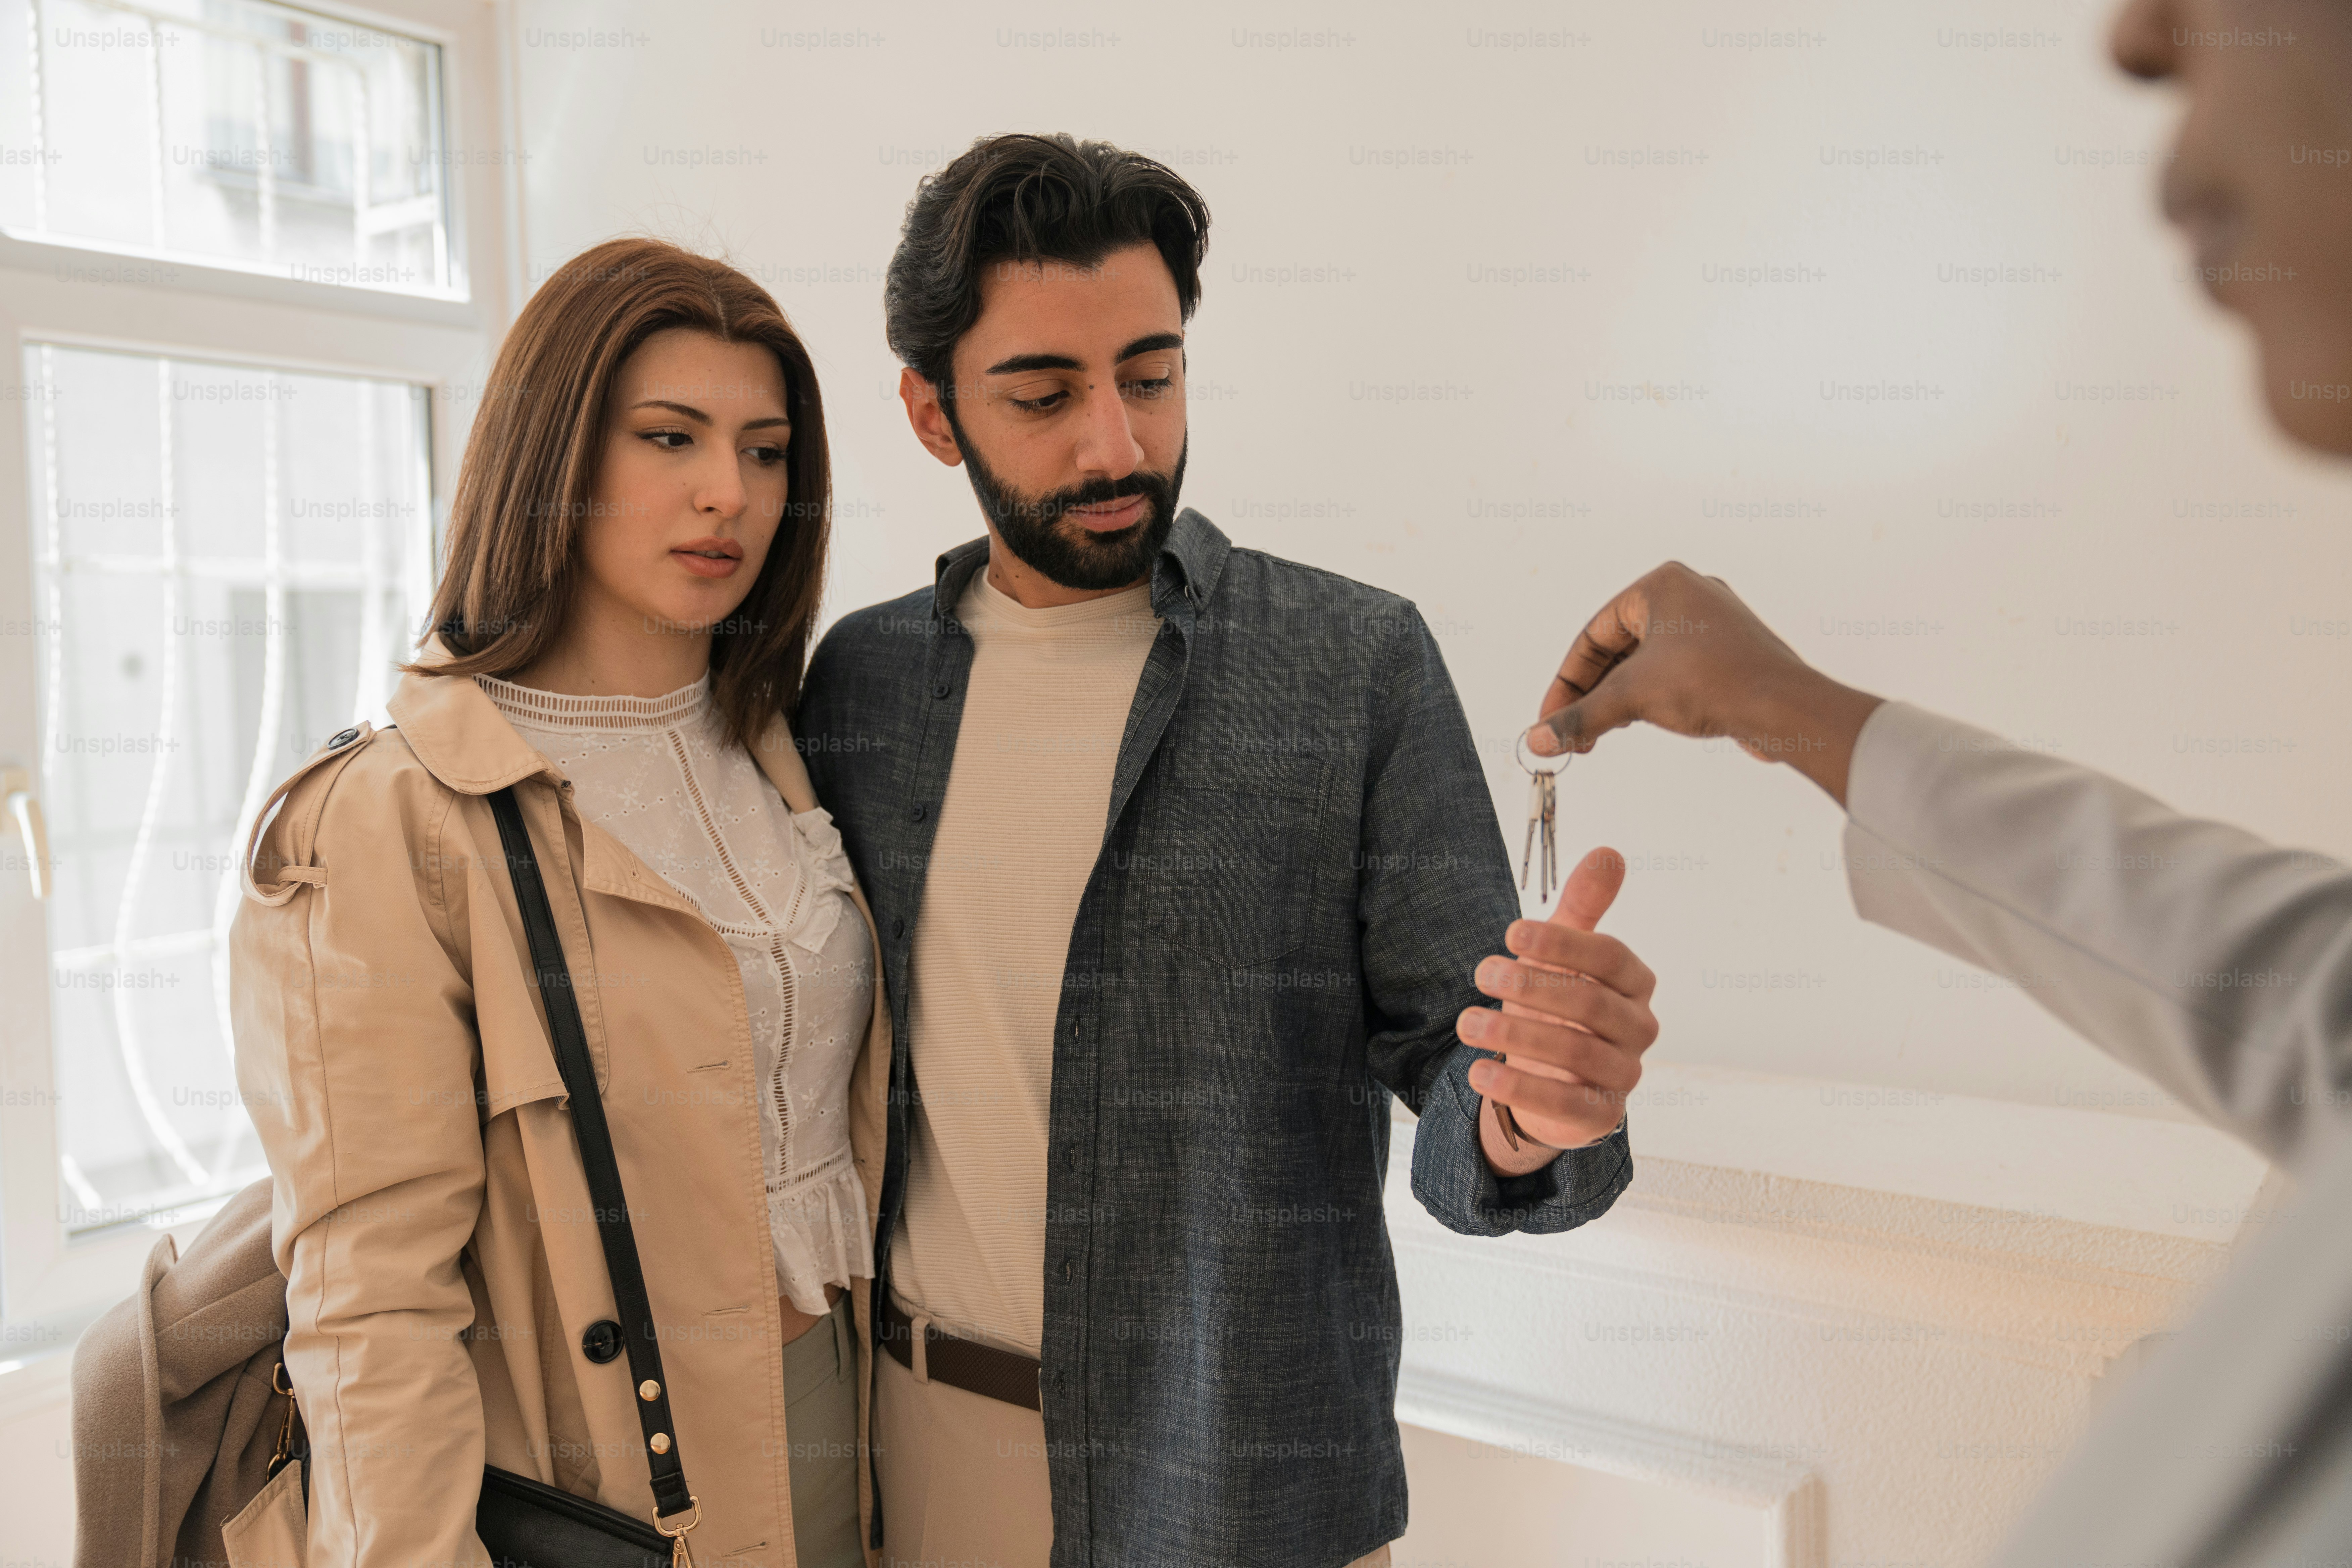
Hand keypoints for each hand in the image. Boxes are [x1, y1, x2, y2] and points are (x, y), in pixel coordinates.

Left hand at [1463, 846, 1657, 1156]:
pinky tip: (1478, 1074)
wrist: (1555, 1077)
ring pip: (1574, 1051)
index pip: (1609, 957)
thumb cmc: (1560, 1003)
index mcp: (1635, 983)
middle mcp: (1639, 1028)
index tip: (1510, 933)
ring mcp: (1623, 1074)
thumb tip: (1609, 851)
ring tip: (1466, 1023)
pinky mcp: (1600, 1115)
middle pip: (1590, 1001)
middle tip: (1482, 971)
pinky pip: (1564, 1103)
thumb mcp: (1566, 953)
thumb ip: (1585, 906)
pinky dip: (1519, 1090)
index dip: (1562, 942)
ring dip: (1515, 1034)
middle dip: (1532, 984)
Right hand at [1526, 562, 1883, 806]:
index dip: (1566, 682)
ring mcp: (1713, 623)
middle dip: (1591, 693)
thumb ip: (1580, 717)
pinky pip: (1674, 670)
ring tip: (1601, 734)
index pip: (1593, 634)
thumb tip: (1537, 740)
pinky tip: (1639, 723)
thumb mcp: (1631, 698)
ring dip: (1618, 698)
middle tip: (1573, 734)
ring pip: (1645, 661)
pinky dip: (1650, 696)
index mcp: (1661, 585)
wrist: (1784, 707)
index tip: (1550, 719)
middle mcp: (1689, 594)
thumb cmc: (1714, 682)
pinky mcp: (1729, 652)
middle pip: (1617, 647)